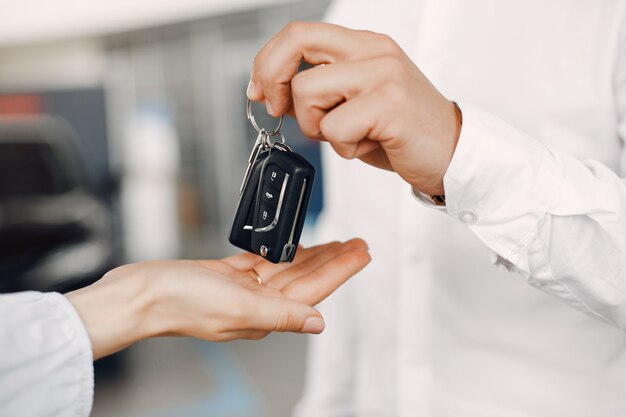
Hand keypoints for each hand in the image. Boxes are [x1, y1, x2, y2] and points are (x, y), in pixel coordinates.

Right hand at [66, 239, 369, 359]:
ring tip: (335, 241)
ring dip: (313, 254)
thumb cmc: (180, 302)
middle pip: (306, 278)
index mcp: (265, 314)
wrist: (141, 293)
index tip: (362, 253)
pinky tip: (292, 244)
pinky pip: (263, 262)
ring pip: (288, 268)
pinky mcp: (227, 276)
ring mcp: (243, 290)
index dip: (341, 270)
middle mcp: (258, 304)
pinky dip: (280, 252)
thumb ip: (280, 314)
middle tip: (357, 243)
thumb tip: (317, 323)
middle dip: (334, 260)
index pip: (314, 290)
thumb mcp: (238, 307)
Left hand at [247, 22, 461, 195]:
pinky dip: (343, 147)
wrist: (452, 152)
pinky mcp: (389, 104)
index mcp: (364, 45)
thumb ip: (318, 92)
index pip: (300, 33)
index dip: (268, 61)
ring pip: (307, 90)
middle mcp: (373, 51)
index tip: (259, 91)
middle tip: (277, 108)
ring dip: (316, 126)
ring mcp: (382, 74)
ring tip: (348, 136)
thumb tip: (272, 94)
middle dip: (272, 78)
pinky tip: (368, 145)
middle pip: (296, 41)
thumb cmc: (401, 132)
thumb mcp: (354, 103)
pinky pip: (334, 127)